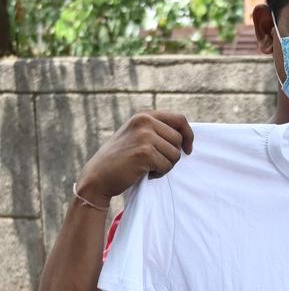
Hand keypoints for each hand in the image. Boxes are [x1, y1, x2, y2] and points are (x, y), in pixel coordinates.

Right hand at [76, 111, 193, 206]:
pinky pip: (167, 166)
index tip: (187, 150)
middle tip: (155, 163)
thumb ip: (157, 130)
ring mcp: (144, 136)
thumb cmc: (121, 158)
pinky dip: (159, 173)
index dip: (188, 135)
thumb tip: (187, 136)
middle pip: (179, 140)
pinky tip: (144, 173)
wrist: (98, 175)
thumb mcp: (137, 135)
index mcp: (144, 115)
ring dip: (165, 166)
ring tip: (148, 167)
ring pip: (175, 154)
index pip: (180, 119)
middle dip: (172, 155)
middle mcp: (144, 121)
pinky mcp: (144, 153)